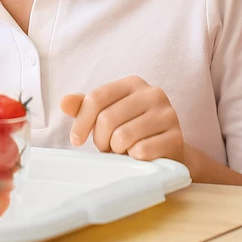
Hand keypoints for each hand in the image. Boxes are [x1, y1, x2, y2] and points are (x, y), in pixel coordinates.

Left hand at [60, 76, 184, 162]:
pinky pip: (141, 151)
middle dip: (101, 139)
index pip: (96, 98)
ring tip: (123, 149)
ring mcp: (168, 114)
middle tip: (108, 146)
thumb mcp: (108, 115)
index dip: (81, 121)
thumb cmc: (132, 131)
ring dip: (117, 149)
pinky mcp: (176, 137)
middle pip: (107, 118)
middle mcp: (153, 93)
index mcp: (134, 83)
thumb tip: (64, 102)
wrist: (167, 150)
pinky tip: (139, 155)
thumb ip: (85, 107)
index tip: (77, 139)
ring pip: (123, 136)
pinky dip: (134, 158)